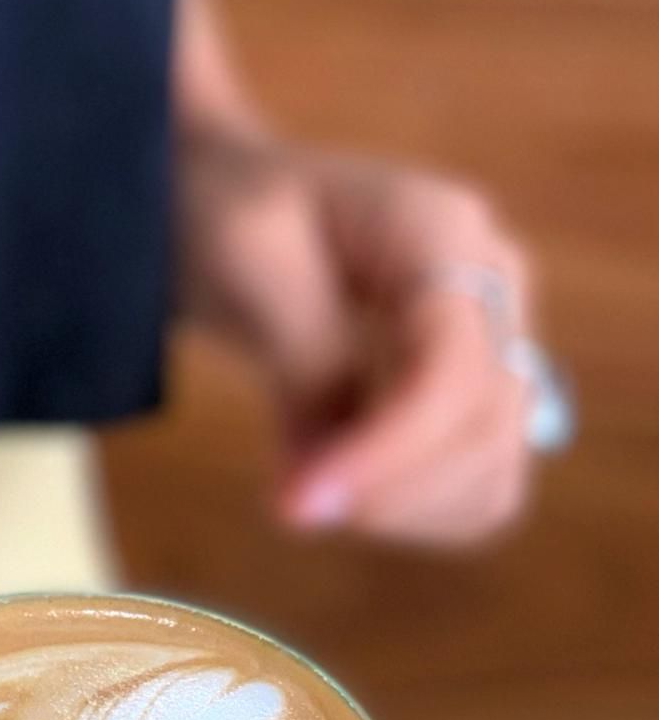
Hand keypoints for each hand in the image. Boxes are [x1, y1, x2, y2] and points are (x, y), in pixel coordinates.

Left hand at [179, 128, 537, 544]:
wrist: (226, 203)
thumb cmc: (227, 213)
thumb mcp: (249, 263)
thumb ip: (304, 364)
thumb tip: (327, 480)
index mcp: (444, 235)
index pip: (453, 372)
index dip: (388, 454)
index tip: (296, 505)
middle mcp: (492, 292)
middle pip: (486, 432)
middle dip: (389, 492)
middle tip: (289, 503)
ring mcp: (493, 347)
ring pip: (493, 474)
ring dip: (403, 513)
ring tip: (311, 490)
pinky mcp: (469, 400)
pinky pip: (476, 492)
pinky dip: (414, 517)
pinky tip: (344, 496)